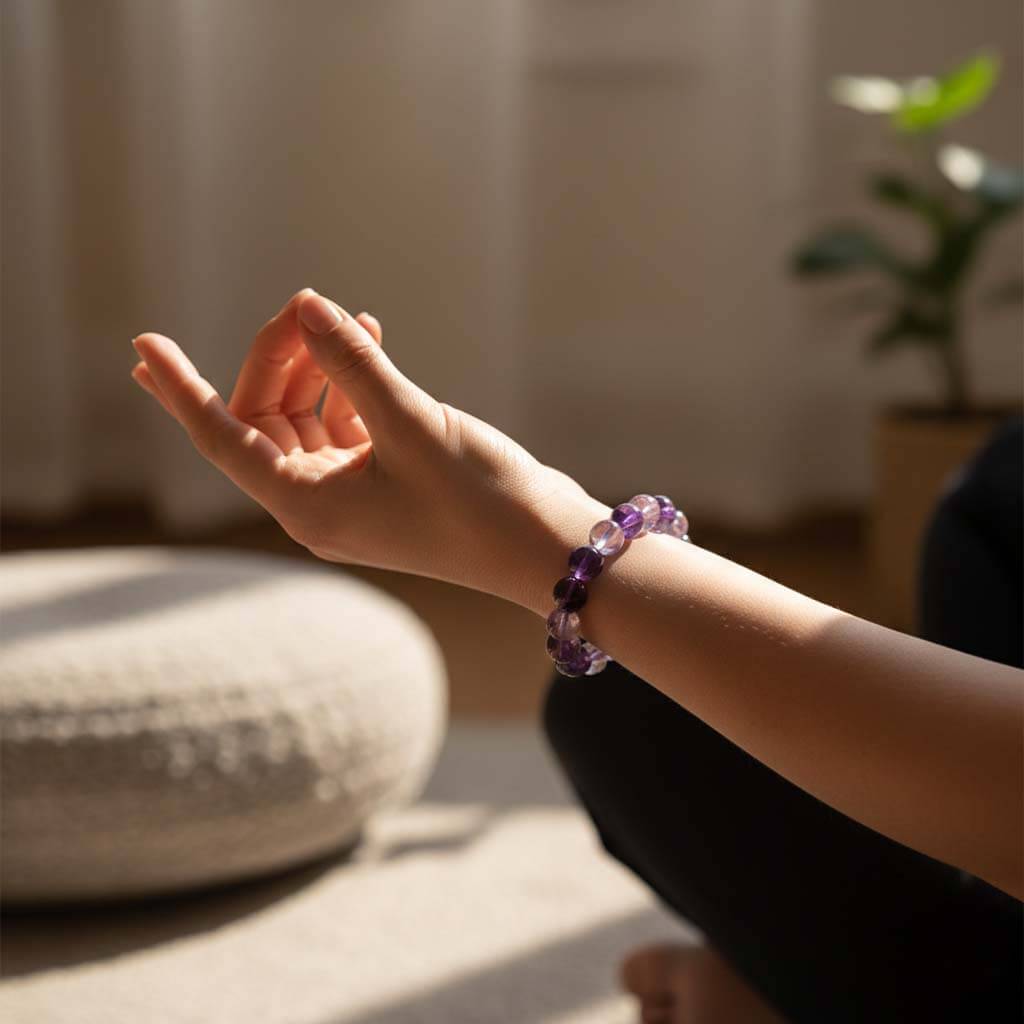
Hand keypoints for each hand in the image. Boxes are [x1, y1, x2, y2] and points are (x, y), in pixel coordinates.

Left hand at [130, 289, 604, 612]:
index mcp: (308, 507)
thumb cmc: (480, 500)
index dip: (181, 390)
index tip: (141, 345)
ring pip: (307, 419)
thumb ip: (352, 364)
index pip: (223, 440)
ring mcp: (354, 496)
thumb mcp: (410, 423)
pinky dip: (351, 384)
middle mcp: (320, 506)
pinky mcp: (388, 483)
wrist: (546, 546)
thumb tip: (307, 306)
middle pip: (267, 420)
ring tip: (341, 319)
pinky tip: (369, 340)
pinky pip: (347, 424)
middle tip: (306, 305)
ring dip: (317, 366)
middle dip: (280, 359)